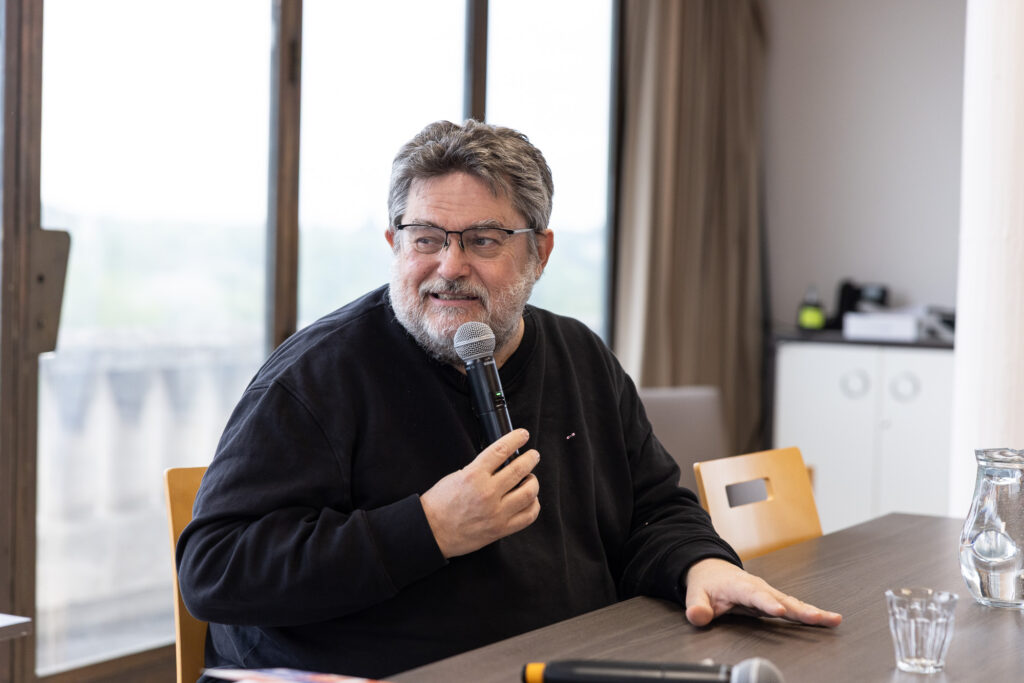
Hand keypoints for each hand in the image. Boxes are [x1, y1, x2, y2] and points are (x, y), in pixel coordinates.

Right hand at [420, 429, 540, 558]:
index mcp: (474, 476)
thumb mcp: (457, 476)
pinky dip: (533, 505)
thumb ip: (480, 469)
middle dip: (531, 458)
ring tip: (530, 479)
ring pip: (529, 492)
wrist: (432, 531)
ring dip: (533, 481)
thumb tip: (502, 461)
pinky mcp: (500, 529)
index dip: (516, 438)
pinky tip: (530, 500)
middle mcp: (487, 493)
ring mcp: (496, 513)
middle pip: (520, 469)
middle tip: (533, 455)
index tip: (523, 435)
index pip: (501, 450)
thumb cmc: (440, 504)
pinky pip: (528, 516)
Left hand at [684, 558, 841, 626]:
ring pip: (792, 602)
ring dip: (812, 611)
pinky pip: (794, 606)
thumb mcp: (696, 594)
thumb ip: (697, 606)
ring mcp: (768, 592)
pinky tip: (827, 620)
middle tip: (818, 618)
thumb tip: (697, 616)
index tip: (779, 610)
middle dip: (800, 609)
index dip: (767, 603)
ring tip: (832, 619)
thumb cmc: (707, 584)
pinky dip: (810, 613)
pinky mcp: (774, 599)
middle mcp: (758, 587)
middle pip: (782, 598)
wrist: (713, 571)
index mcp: (739, 585)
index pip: (754, 595)